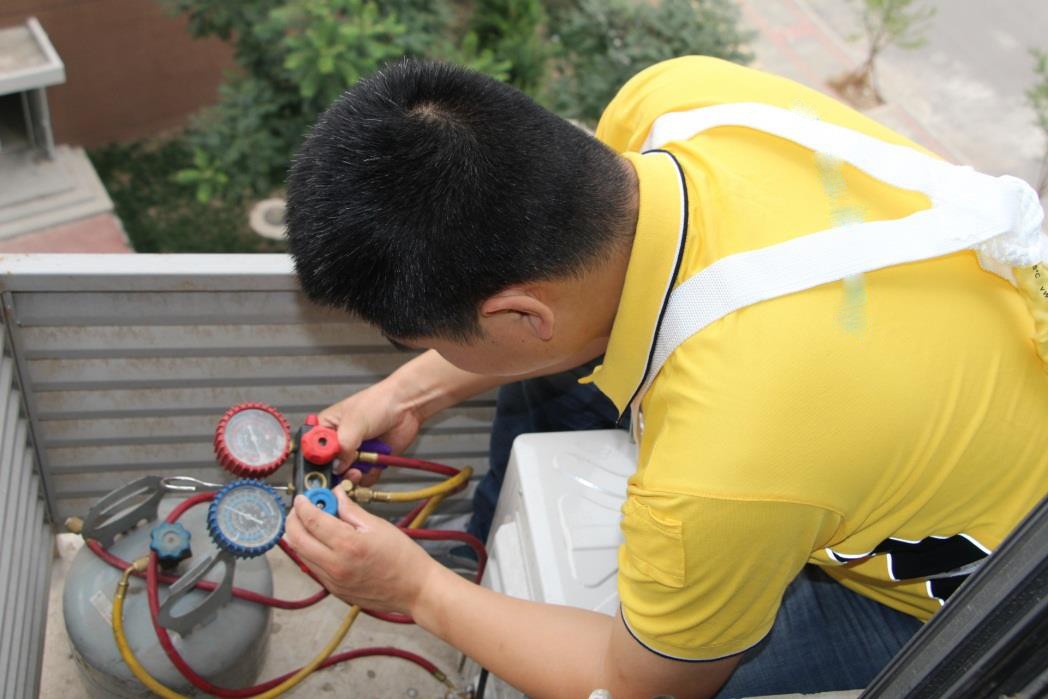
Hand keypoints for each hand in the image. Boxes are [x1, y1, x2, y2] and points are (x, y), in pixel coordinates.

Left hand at [283, 487, 437, 613]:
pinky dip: (310, 551)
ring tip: (314, 523)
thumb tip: (336, 495)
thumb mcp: (378, 526)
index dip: (303, 506)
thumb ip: (351, 510)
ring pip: (300, 555)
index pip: (311, 521)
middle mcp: (334, 565)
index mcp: (347, 545)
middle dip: (293, 520)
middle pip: (296, 540)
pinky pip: (312, 567)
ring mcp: (332, 581)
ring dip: (300, 536)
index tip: (303, 498)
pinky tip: (323, 542)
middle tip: (303, 509)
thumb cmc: (402, 557)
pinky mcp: (334, 590)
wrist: (414, 588)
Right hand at [318, 380, 423, 486]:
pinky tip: (372, 464)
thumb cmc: (378, 402)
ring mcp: (354, 454)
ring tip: (359, 468)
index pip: (311, 451)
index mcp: (326, 428)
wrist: (405, 406)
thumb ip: (343, 446)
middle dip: (336, 472)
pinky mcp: (369, 462)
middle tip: (344, 470)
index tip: (325, 466)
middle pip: (327, 469)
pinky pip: (363, 479)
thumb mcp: (354, 422)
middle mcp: (338, 443)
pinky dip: (368, 477)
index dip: (317, 461)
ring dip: (353, 476)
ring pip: (345, 476)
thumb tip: (336, 466)